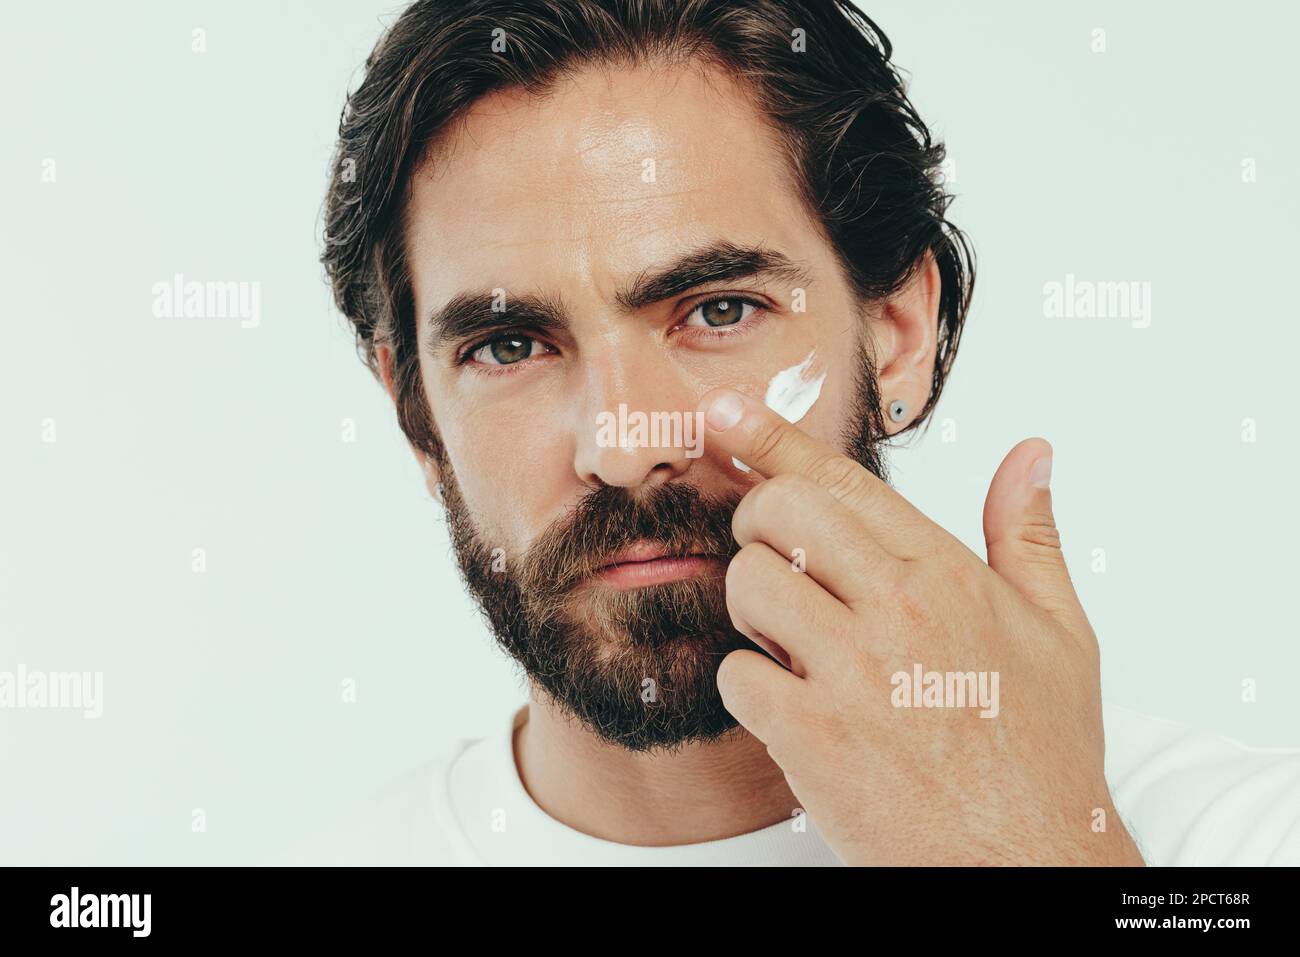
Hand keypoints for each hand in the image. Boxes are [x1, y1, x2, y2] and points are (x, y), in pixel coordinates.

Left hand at [699, 388, 1143, 865]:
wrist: (1026, 865)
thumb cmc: (1044, 753)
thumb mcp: (1060, 632)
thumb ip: (1029, 535)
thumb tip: (1032, 454)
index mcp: (950, 575)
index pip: (841, 481)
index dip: (772, 440)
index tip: (727, 413)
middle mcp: (900, 610)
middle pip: (779, 516)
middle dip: (758, 529)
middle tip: (777, 564)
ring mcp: (854, 673)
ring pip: (749, 586)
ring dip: (753, 612)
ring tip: (793, 645)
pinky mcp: (815, 736)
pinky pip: (738, 677)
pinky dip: (751, 690)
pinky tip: (793, 709)